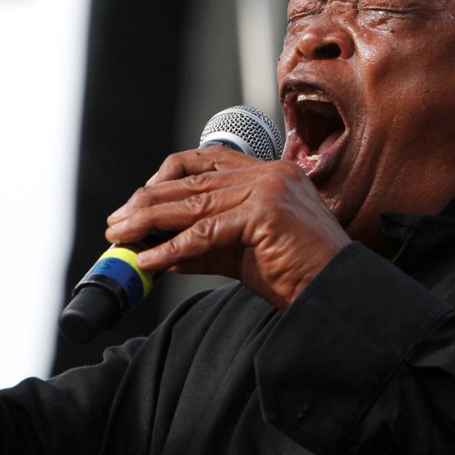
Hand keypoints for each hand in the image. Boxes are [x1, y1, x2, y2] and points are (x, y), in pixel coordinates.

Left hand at [105, 146, 349, 308]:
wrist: (337, 293)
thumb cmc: (299, 274)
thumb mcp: (245, 252)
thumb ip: (206, 244)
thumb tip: (161, 249)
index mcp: (270, 173)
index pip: (208, 160)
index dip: (168, 175)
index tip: (141, 198)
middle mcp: (269, 174)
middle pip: (192, 182)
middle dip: (147, 202)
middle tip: (117, 222)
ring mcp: (268, 190)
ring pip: (192, 204)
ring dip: (148, 222)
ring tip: (120, 237)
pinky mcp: (264, 214)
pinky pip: (204, 233)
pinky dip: (170, 248)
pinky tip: (149, 260)